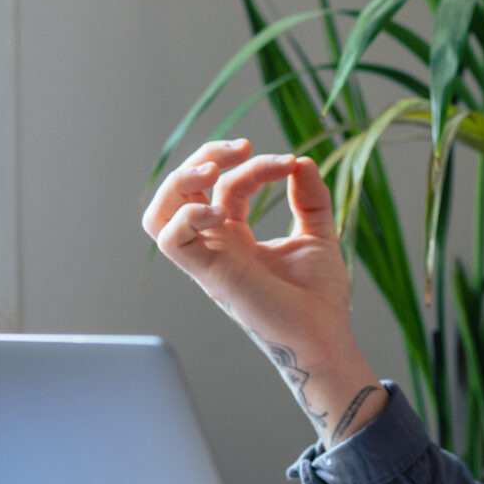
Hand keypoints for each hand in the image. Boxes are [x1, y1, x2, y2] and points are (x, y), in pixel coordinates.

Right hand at [142, 138, 384, 444]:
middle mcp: (215, 246)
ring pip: (158, 215)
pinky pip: (172, 242)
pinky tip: (221, 209)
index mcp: (235, 236)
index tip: (290, 163)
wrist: (325, 335)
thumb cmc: (319, 297)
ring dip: (180, 181)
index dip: (253, 164)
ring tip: (214, 168)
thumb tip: (302, 160)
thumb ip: (309, 197)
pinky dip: (187, 216)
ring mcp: (208, 260)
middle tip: (242, 147)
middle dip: (204, 157)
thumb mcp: (318, 233)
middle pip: (179, 192)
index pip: (225, 185)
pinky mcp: (210, 275)